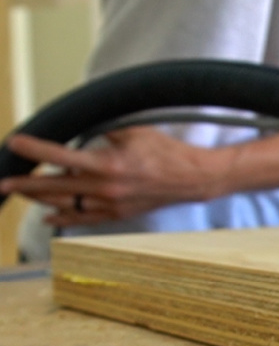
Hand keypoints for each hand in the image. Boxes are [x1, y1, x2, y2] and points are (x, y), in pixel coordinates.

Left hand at [0, 128, 230, 226]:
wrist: (192, 179)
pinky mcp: (117, 215)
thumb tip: (79, 126)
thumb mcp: (133, 131)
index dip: (34, 149)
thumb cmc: (166, 152)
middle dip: (24, 184)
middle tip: (2, 183)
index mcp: (108, 164)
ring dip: (39, 198)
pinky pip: (82, 219)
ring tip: (22, 191)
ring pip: (64, 204)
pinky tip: (47, 215)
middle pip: (53, 187)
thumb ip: (101, 131)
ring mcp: (110, 205)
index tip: (14, 143)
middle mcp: (106, 188)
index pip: (60, 156)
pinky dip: (62, 217)